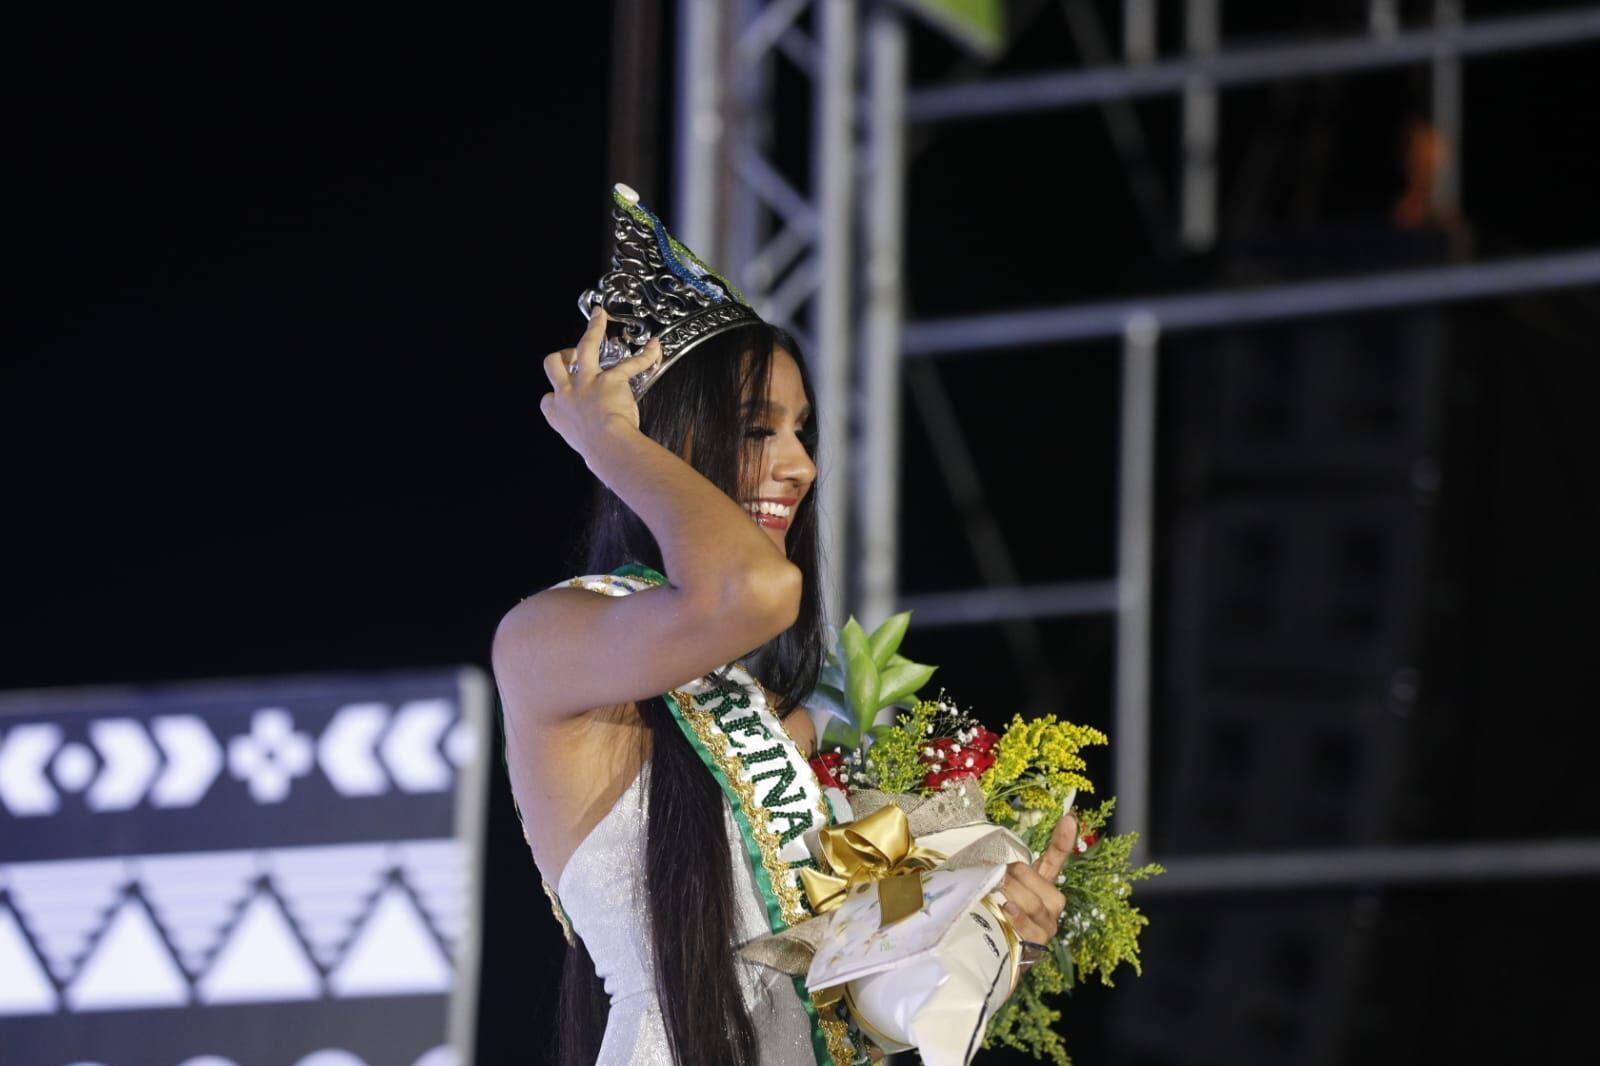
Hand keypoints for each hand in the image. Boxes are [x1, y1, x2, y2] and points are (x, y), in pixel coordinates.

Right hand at [540, 307, 660, 452]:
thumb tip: (603, 447)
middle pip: (553, 363)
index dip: (555, 394)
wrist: (607, 447)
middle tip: (572, 352)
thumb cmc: (598, 452)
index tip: (564, 396)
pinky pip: (630, 364)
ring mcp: (587, 383)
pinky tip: (655, 348)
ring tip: (599, 316)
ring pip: (586, 346)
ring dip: (593, 329)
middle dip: (562, 355)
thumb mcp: (581, 445)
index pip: (547, 398)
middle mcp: (567, 394)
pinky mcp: (610, 379)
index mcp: (557, 413)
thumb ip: (586, 436)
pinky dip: (646, 356)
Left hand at [998, 809, 1077, 946]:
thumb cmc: (996, 913)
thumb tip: (982, 859)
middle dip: (1016, 877)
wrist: (995, 953)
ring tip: (995, 893)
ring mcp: (1047, 927)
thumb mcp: (996, 889)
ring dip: (1012, 895)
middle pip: (1041, 883)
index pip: (1056, 859)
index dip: (1062, 840)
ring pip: (1035, 904)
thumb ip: (995, 875)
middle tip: (995, 877)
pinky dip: (1017, 918)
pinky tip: (1006, 910)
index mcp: (1042, 884)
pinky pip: (1031, 929)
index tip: (1068, 818)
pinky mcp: (1038, 946)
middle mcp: (1050, 905)